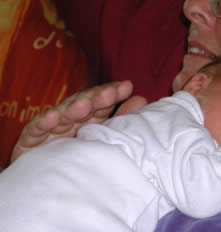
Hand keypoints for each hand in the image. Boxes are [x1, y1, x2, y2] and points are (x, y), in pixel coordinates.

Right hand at [9, 80, 146, 163]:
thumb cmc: (80, 155)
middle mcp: (71, 120)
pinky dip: (44, 123)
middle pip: (84, 105)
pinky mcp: (31, 141)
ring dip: (73, 109)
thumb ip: (122, 119)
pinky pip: (37, 130)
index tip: (127, 87)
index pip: (101, 101)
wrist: (46, 181)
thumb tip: (142, 98)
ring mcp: (51, 129)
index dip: (112, 92)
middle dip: (97, 98)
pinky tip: (52, 118)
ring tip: (85, 105)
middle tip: (110, 94)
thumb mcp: (103, 136)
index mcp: (90, 118)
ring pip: (63, 115)